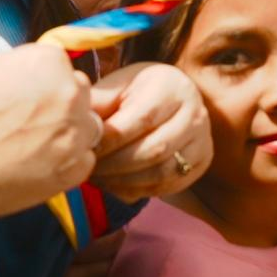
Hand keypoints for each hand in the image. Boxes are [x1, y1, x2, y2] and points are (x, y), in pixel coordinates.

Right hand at [0, 41, 100, 235]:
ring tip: (28, 147)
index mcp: (49, 61)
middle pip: (80, 95)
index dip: (42, 84)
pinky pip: (83, 162)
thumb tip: (40, 77)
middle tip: (26, 125)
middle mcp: (70, 93)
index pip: (63, 67)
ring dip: (67, 136)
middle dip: (60, 107)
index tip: (22, 99)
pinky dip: (65, 165)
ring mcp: (74, 134)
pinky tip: (34, 167)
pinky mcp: (72, 171)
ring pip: (87, 129)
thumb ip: (25, 70)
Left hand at [87, 61, 210, 201]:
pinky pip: (165, 186)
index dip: (111, 139)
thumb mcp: (119, 86)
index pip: (142, 119)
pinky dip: (135, 190)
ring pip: (160, 173)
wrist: (172, 97)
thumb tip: (74, 118)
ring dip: (122, 181)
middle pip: (153, 150)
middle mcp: (195, 113)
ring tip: (97, 177)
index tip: (86, 148)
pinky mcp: (200, 163)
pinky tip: (113, 184)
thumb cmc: (138, 90)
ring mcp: (202, 141)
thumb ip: (99, 101)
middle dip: (114, 164)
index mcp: (172, 87)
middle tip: (87, 168)